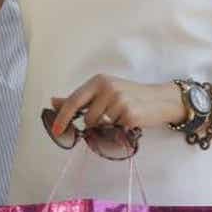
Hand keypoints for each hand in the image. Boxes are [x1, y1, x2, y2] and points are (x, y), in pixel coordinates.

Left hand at [49, 75, 183, 135]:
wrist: (159, 99)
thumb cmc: (128, 96)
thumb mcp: (102, 92)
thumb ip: (79, 99)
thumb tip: (53, 102)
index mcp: (98, 81)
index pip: (74, 100)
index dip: (63, 117)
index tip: (56, 130)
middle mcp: (108, 88)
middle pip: (88, 118)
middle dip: (94, 124)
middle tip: (108, 117)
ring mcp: (120, 100)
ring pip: (101, 126)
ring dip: (108, 126)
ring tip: (120, 116)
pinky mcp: (130, 114)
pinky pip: (115, 130)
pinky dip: (119, 128)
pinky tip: (128, 120)